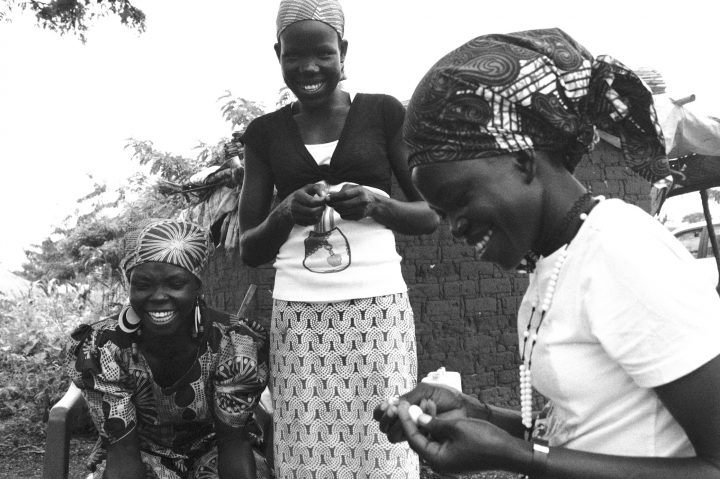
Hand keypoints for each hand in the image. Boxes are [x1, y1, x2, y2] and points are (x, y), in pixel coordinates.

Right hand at [280, 183, 327, 225]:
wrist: (288, 206)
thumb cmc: (303, 194)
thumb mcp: (308, 188)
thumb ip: (318, 188)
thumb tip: (326, 196)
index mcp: (297, 195)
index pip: (311, 201)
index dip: (322, 201)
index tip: (328, 199)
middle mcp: (294, 205)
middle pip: (311, 212)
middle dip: (321, 209)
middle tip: (324, 206)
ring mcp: (295, 215)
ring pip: (312, 219)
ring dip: (320, 215)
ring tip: (320, 210)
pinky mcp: (297, 221)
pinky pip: (311, 223)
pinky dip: (316, 219)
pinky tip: (316, 215)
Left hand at [325, 184, 375, 220]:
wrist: (374, 204)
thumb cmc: (362, 194)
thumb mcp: (354, 188)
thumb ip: (342, 190)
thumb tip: (330, 195)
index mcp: (360, 191)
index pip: (344, 195)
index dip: (334, 197)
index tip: (327, 198)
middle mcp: (362, 201)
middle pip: (343, 205)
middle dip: (334, 204)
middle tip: (329, 202)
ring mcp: (361, 210)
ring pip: (342, 212)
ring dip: (337, 209)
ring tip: (338, 205)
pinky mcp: (359, 217)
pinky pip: (345, 217)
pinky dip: (342, 213)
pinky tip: (344, 209)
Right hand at [374, 382, 483, 442]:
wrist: (463, 407)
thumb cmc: (446, 397)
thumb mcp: (424, 391)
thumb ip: (408, 398)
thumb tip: (389, 404)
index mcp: (404, 407)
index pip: (383, 413)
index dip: (380, 411)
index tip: (385, 405)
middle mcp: (406, 421)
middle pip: (385, 426)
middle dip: (387, 418)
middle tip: (393, 410)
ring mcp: (414, 431)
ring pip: (394, 435)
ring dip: (398, 422)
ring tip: (408, 411)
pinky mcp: (423, 440)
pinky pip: (410, 437)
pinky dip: (414, 424)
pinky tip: (421, 414)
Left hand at [396, 401, 524, 474]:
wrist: (510, 452)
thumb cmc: (485, 440)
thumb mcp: (457, 427)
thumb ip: (434, 423)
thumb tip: (418, 418)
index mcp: (437, 459)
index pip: (414, 438)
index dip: (406, 420)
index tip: (401, 405)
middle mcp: (440, 462)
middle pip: (420, 439)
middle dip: (415, 420)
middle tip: (409, 403)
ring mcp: (449, 460)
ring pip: (430, 438)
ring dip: (426, 421)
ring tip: (425, 403)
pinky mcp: (456, 455)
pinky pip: (441, 440)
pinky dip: (437, 427)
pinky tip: (436, 413)